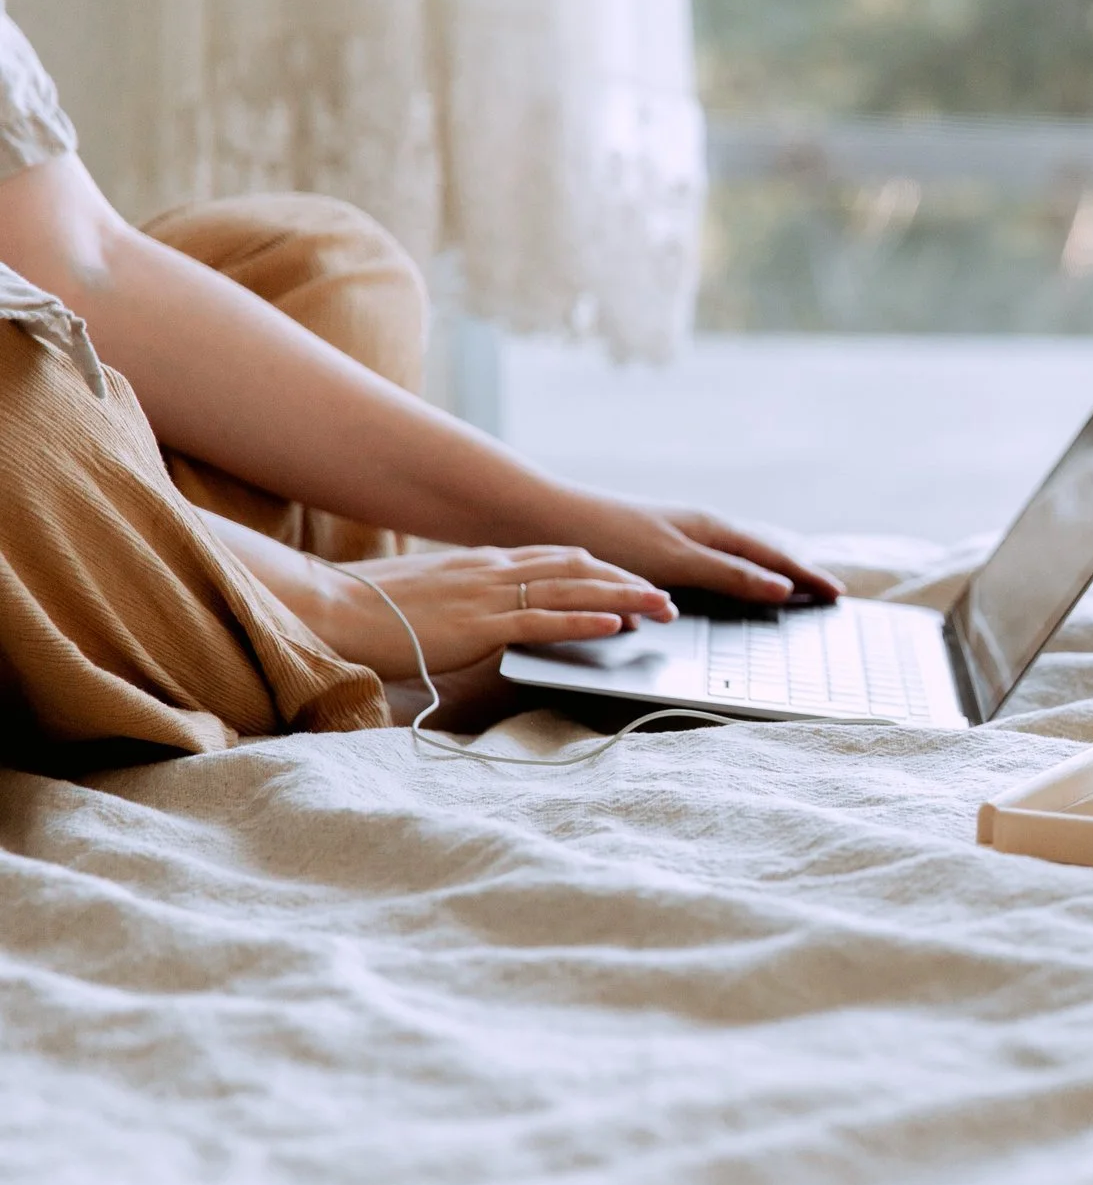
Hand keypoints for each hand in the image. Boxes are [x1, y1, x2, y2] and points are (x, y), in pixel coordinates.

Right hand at [310, 546, 676, 678]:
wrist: (333, 609)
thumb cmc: (374, 610)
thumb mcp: (434, 596)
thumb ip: (469, 600)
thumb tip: (491, 615)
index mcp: (485, 562)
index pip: (559, 558)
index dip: (604, 569)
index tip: (635, 580)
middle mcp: (494, 570)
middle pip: (579, 567)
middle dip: (628, 581)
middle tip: (668, 598)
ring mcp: (489, 595)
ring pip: (574, 588)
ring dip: (624, 598)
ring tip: (663, 609)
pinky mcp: (480, 625)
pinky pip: (544, 620)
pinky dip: (586, 619)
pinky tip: (616, 625)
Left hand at [571, 496, 844, 604]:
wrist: (548, 521)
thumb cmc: (610, 538)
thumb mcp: (677, 562)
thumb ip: (729, 574)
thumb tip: (783, 588)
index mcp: (712, 530)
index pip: (775, 558)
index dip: (807, 577)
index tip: (838, 595)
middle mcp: (700, 529)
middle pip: (763, 553)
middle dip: (797, 571)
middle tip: (828, 591)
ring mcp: (680, 537)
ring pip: (740, 556)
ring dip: (770, 572)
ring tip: (793, 586)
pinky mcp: (658, 549)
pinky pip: (716, 563)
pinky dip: (740, 574)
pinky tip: (731, 583)